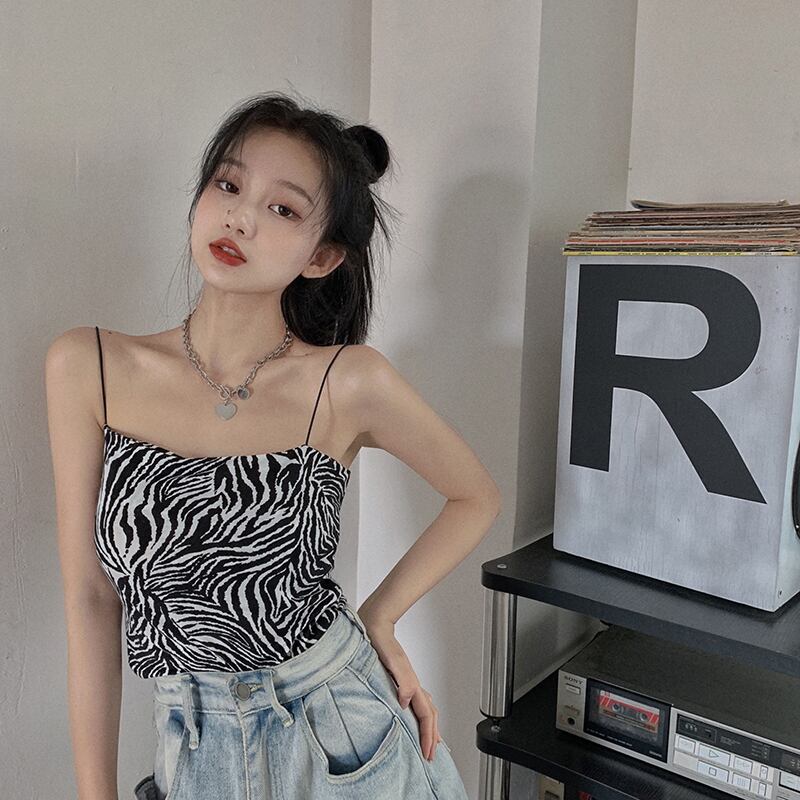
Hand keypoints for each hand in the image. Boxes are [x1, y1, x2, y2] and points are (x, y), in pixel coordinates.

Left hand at [358, 611, 441, 760]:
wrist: (374, 625)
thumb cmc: (379, 642)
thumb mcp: (390, 661)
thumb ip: (402, 682)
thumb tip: (405, 703)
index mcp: (412, 684)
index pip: (425, 715)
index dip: (428, 736)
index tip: (428, 754)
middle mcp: (412, 685)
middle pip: (430, 715)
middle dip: (433, 736)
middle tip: (432, 755)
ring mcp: (407, 682)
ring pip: (425, 708)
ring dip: (429, 727)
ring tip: (430, 740)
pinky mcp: (399, 679)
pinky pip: (416, 702)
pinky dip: (420, 714)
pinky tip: (412, 716)